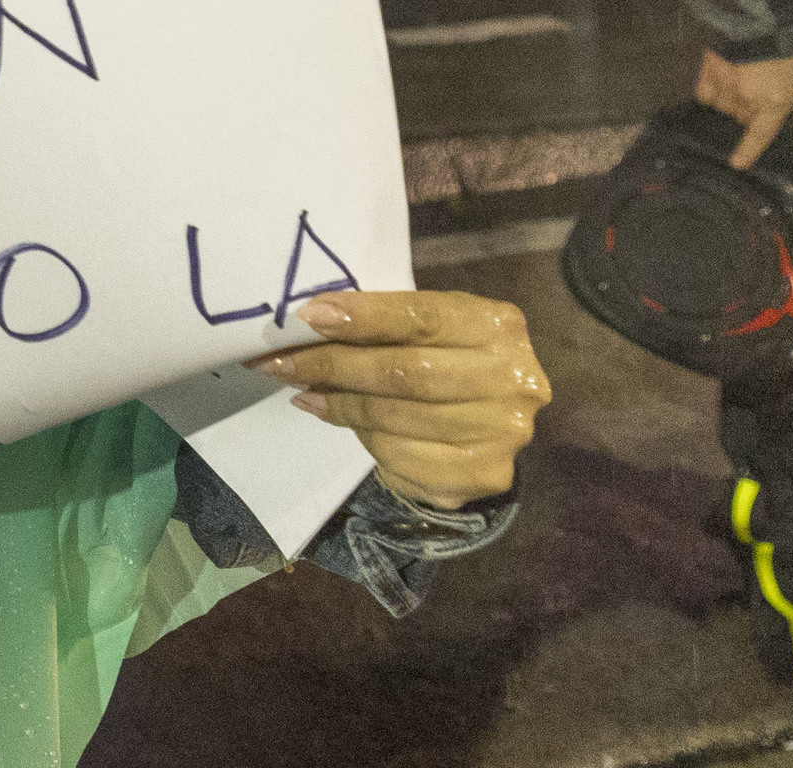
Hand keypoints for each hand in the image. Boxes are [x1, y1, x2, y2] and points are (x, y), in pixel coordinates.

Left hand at [253, 291, 549, 510]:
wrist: (494, 421)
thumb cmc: (448, 356)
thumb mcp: (430, 326)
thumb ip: (385, 323)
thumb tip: (308, 323)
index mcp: (497, 326)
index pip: (420, 318)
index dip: (361, 318)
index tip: (307, 317)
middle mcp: (512, 378)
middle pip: (403, 373)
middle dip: (332, 365)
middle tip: (280, 362)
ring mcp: (503, 433)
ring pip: (394, 419)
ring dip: (338, 405)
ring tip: (305, 392)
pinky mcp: (484, 474)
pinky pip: (401, 457)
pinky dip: (362, 438)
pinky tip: (342, 421)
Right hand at [695, 49, 792, 169]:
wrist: (762, 21)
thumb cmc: (790, 52)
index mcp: (773, 105)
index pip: (759, 135)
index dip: (748, 151)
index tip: (736, 164)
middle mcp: (746, 101)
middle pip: (743, 117)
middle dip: (750, 112)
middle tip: (759, 97)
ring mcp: (725, 88)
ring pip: (724, 107)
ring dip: (732, 103)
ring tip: (740, 88)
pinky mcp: (708, 73)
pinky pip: (705, 94)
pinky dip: (711, 94)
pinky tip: (717, 88)